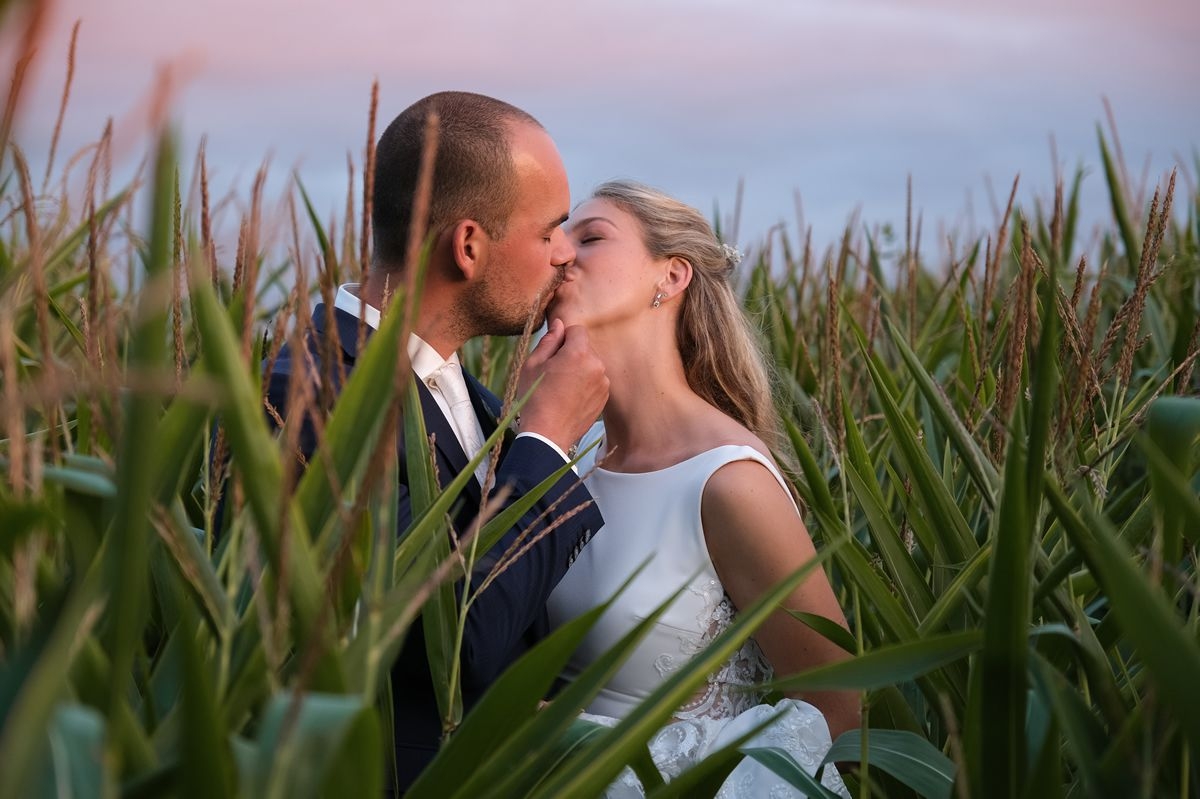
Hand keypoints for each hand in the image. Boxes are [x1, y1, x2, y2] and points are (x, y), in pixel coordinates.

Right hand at [516, 319, 608, 453]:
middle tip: (554, 373)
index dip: (563, 338)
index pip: (577, 330)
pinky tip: (570, 398)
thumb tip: (559, 323)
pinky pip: (595, 381)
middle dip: (571, 354)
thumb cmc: (535, 397)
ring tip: (561, 388)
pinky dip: (585, 384)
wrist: (548, 434)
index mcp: (579, 353)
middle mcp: (597, 365)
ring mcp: (603, 383)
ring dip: (579, 369)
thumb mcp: (534, 364)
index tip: (553, 353)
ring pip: (590, 365)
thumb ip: (549, 340)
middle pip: (585, 348)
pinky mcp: (604, 397)